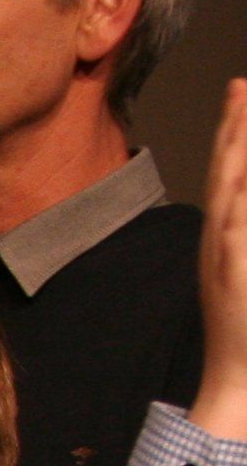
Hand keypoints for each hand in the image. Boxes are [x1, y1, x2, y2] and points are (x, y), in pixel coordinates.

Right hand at [194, 78, 246, 443]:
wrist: (238, 380)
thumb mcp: (245, 274)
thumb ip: (243, 239)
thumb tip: (241, 212)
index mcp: (225, 236)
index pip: (229, 171)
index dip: (234, 129)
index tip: (242, 91)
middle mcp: (221, 239)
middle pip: (227, 171)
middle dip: (236, 127)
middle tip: (243, 85)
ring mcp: (227, 255)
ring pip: (233, 192)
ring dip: (240, 153)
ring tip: (245, 112)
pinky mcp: (237, 273)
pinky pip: (238, 229)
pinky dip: (240, 205)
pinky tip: (242, 183)